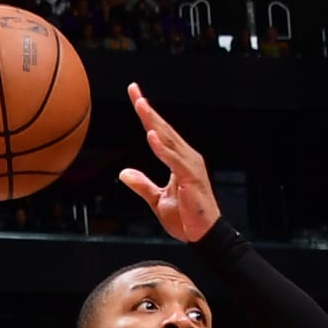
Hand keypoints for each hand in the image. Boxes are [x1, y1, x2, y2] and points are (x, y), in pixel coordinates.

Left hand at [118, 85, 220, 241]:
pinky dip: (162, 149)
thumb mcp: (157, 200)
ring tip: (141, 105)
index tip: (135, 96)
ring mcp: (190, 166)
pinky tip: (151, 136)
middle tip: (134, 90)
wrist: (203, 237)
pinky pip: (174, 161)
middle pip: (163, 129)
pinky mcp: (191, 178)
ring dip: (153, 122)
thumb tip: (124, 173)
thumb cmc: (186, 219)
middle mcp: (187, 158)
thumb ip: (142, 185)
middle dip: (147, 110)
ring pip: (168, 140)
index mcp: (179, 160)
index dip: (147, 114)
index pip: (160, 132)